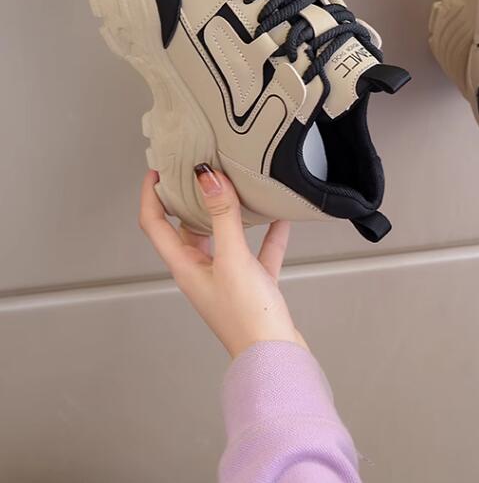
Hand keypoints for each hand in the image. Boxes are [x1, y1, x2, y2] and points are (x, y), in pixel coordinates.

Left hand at [139, 164, 305, 357]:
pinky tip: (279, 219)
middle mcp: (201, 271)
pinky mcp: (252, 285)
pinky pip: (257, 252)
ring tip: (237, 188)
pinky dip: (266, 234)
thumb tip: (206, 177)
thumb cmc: (248, 318)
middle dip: (190, 198)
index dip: (151, 196)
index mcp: (185, 267)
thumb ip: (222, 216)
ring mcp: (227, 278)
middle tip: (198, 170)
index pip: (155, 225)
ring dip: (228, 213)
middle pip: (187, 228)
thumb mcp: (233, 259)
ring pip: (223, 237)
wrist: (275, 356)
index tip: (158, 170)